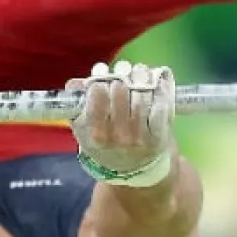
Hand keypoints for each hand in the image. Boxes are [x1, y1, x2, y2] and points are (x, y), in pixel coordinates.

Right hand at [68, 61, 174, 176]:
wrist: (132, 168)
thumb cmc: (105, 142)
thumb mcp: (83, 129)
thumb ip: (76, 105)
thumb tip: (75, 84)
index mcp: (97, 134)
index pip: (98, 95)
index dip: (99, 78)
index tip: (101, 72)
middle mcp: (119, 137)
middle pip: (121, 91)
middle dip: (122, 73)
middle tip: (122, 68)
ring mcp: (141, 137)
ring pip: (142, 95)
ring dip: (142, 76)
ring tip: (139, 70)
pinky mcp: (160, 135)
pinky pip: (161, 105)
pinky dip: (161, 89)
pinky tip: (157, 81)